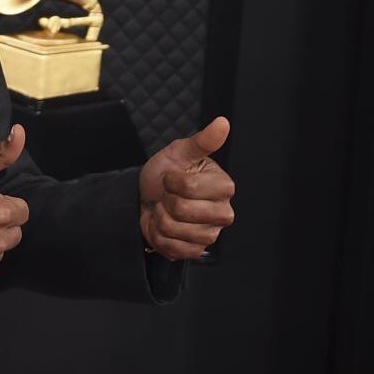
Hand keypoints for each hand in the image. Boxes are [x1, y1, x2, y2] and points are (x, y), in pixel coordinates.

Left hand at [139, 116, 235, 260]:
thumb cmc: (167, 172)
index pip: (190, 188)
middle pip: (182, 210)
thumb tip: (223, 122)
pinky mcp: (197, 251)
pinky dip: (159, 235)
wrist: (149, 196)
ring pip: (173, 229)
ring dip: (159, 217)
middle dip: (165, 200)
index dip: (171, 181)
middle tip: (168, 195)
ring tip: (166, 209)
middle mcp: (223, 213)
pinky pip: (171, 247)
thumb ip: (202, 141)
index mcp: (224, 186)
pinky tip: (164, 225)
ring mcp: (211, 234)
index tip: (172, 177)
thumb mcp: (179, 152)